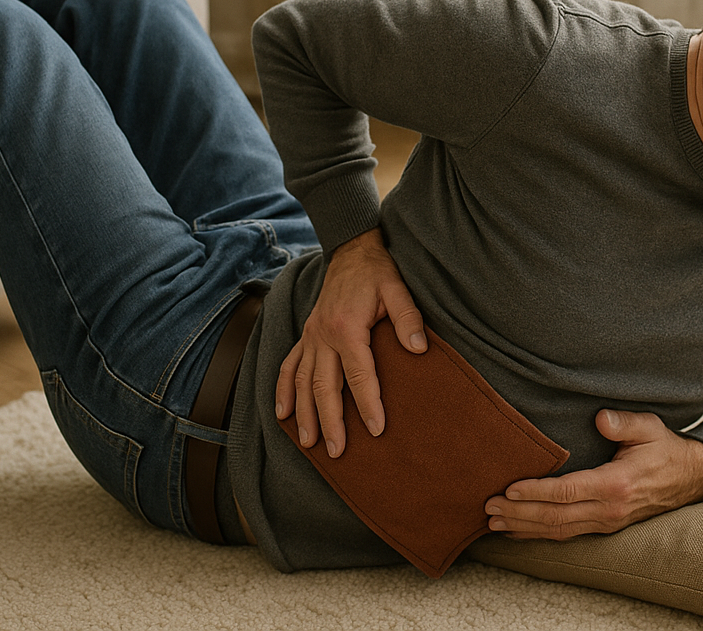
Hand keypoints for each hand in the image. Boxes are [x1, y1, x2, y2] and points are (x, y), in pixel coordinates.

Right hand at [274, 228, 426, 457]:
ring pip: (303, 382)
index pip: (359, 374)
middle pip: (325, 386)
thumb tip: (419, 350)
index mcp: (347, 327)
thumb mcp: (398, 290)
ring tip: (310, 444)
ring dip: (305, 414)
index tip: (377, 429)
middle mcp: (323, 335)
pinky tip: (283, 415)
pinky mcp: (306, 336)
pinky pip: (289, 366)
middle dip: (331, 421)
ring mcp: (311, 336)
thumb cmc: (378, 273)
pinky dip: (284, 391)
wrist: (352, 252)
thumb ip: (408, 319)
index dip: (368, 403)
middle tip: (338, 451)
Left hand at [484, 410, 702, 538]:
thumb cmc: (665, 448)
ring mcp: (607, 521)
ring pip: (559, 530)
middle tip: (489, 506)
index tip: (510, 488)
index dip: (537, 492)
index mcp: (616, 484)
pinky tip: (517, 533)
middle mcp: (609, 509)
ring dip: (524, 528)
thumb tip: (600, 418)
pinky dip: (539, 535)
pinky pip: (568, 534)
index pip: (568, 491)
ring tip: (492, 522)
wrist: (693, 478)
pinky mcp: (605, 526)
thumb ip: (624, 423)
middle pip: (556, 517)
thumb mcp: (649, 428)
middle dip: (520, 513)